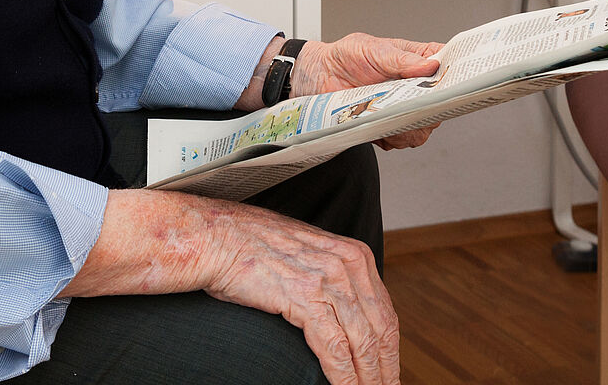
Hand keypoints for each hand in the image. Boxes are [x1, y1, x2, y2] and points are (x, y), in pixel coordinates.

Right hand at [204, 198, 401, 384]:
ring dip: (369, 378)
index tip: (389, 372)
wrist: (216, 237)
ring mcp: (328, 280)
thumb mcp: (307, 255)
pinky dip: (344, 377)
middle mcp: (347, 264)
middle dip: (385, 369)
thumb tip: (346, 314)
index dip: (391, 351)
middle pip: (381, 331)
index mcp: (353, 254)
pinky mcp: (306, 297)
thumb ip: (332, 278)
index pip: (385, 313)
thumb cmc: (252, 248)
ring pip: (363, 343)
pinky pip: (335, 349)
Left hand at [297, 34, 444, 149]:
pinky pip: (401, 140)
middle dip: (431, 107)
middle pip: (441, 104)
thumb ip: (400, 59)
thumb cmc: (346, 57)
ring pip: (423, 127)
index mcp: (417, 61)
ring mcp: (404, 110)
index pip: (449, 67)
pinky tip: (378, 123)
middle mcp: (415, 88)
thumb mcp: (373, 49)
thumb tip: (430, 65)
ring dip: (409, 124)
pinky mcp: (389, 128)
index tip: (455, 81)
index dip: (457, 75)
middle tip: (415, 102)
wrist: (319, 77)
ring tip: (389, 112)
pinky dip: (392, 136)